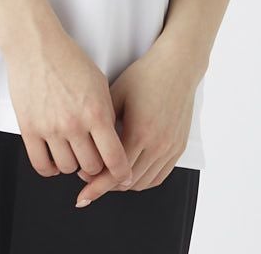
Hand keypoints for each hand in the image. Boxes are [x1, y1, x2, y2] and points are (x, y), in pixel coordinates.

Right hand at [3, 21, 134, 188]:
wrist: (36, 45)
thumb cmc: (68, 59)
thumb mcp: (99, 83)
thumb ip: (107, 114)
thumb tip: (113, 144)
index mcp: (96, 112)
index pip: (115, 159)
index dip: (121, 173)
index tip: (122, 176)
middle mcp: (74, 124)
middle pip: (91, 168)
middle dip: (96, 166)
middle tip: (92, 156)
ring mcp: (50, 128)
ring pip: (67, 168)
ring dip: (73, 164)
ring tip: (72, 151)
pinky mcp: (29, 129)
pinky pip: (41, 165)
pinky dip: (50, 169)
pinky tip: (54, 158)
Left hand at [74, 37, 201, 205]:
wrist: (177, 66)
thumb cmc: (145, 75)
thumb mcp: (116, 93)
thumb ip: (102, 122)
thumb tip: (86, 144)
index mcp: (140, 131)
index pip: (114, 171)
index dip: (95, 186)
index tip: (82, 195)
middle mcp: (158, 144)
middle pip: (127, 182)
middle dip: (106, 186)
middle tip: (89, 180)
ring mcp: (170, 148)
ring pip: (143, 182)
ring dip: (123, 185)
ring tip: (106, 176)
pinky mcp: (178, 148)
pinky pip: (158, 176)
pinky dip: (141, 180)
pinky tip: (128, 173)